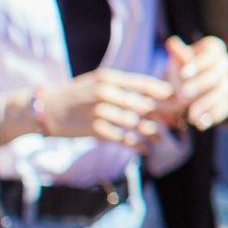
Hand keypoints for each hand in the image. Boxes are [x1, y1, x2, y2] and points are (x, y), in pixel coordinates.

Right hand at [34, 68, 174, 152]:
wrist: (45, 107)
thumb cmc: (77, 94)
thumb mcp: (98, 81)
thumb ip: (123, 85)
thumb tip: (155, 92)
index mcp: (110, 78)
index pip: (145, 84)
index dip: (166, 94)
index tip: (182, 100)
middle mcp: (106, 93)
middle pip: (144, 105)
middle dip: (165, 115)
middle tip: (179, 122)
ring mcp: (100, 112)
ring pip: (135, 123)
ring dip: (152, 132)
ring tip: (162, 138)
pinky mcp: (94, 129)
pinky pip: (122, 138)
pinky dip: (136, 145)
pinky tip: (145, 149)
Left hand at [165, 35, 227, 131]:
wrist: (185, 89)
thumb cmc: (179, 70)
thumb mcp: (176, 61)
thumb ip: (177, 55)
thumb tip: (172, 42)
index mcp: (213, 49)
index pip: (211, 53)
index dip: (198, 63)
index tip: (183, 74)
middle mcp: (225, 64)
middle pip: (218, 73)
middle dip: (200, 85)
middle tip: (182, 96)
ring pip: (222, 92)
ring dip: (206, 104)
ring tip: (191, 116)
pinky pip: (225, 107)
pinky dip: (213, 116)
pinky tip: (201, 124)